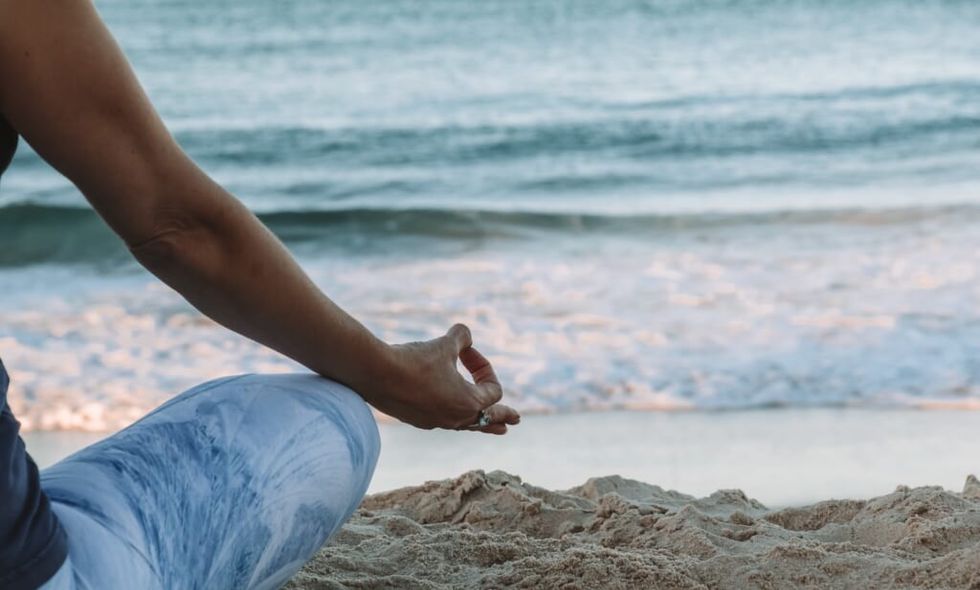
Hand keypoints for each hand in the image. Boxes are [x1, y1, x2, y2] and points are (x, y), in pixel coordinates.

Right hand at [364, 324, 520, 434]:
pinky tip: (450, 413)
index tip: (466, 351)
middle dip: (502, 416)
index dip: (484, 366)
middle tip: (515, 421)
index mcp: (468, 403)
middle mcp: (455, 418)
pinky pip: (443, 420)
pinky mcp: (417, 419)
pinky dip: (453, 414)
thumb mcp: (444, 344)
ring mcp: (435, 422)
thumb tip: (466, 335)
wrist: (376, 374)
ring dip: (480, 422)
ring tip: (495, 428)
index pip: (492, 389)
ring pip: (465, 425)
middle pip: (487, 420)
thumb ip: (461, 337)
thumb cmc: (415, 360)